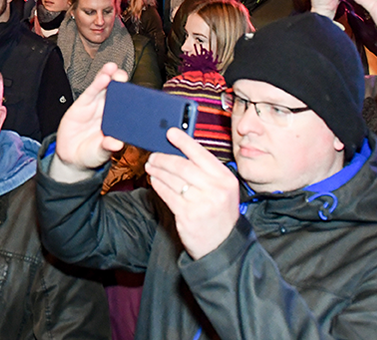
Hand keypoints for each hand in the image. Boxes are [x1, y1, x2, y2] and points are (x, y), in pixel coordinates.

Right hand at [49, 62, 126, 182]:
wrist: (71, 158)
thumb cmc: (91, 154)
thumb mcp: (100, 153)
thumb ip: (107, 147)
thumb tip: (116, 144)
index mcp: (118, 122)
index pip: (128, 106)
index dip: (134, 97)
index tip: (141, 92)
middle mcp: (108, 111)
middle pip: (117, 93)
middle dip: (121, 83)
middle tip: (124, 76)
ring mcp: (96, 106)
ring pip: (104, 88)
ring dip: (109, 77)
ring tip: (113, 69)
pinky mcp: (82, 104)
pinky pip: (91, 92)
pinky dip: (97, 84)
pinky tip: (103, 76)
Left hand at [145, 128, 239, 259]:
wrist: (223, 245)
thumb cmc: (219, 213)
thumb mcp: (222, 190)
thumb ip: (206, 172)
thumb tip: (181, 150)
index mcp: (225, 179)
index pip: (201, 154)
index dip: (184, 141)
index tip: (170, 132)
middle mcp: (216, 189)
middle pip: (182, 166)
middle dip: (163, 159)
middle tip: (153, 156)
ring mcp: (202, 203)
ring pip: (172, 180)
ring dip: (157, 171)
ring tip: (151, 167)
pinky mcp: (187, 215)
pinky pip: (167, 195)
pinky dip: (158, 185)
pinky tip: (154, 181)